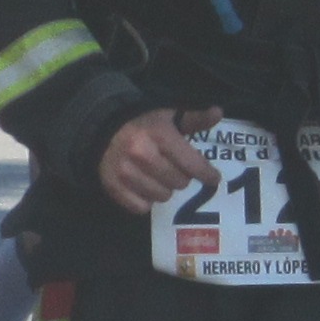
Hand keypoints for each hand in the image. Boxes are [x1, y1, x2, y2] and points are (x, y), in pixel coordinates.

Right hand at [98, 105, 216, 215]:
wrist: (102, 128)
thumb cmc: (142, 123)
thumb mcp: (168, 116)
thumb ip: (194, 118)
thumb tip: (218, 113)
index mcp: (160, 135)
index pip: (193, 164)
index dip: (207, 173)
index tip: (213, 178)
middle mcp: (143, 154)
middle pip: (180, 182)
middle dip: (181, 176)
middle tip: (174, 169)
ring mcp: (126, 172)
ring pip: (163, 196)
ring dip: (164, 189)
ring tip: (158, 177)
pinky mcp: (113, 187)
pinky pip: (142, 207)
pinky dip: (146, 200)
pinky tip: (144, 187)